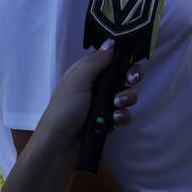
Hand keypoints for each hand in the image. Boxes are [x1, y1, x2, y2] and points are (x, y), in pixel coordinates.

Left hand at [33, 40, 141, 154]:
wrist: (59, 148)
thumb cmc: (62, 112)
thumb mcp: (76, 81)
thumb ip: (96, 61)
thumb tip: (112, 42)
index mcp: (86, 73)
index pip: (110, 58)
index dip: (122, 57)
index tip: (130, 58)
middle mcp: (96, 86)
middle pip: (123, 74)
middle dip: (132, 76)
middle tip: (131, 79)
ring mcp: (103, 104)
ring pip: (127, 94)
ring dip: (127, 97)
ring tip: (117, 103)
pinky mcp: (109, 121)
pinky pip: (125, 113)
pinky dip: (123, 115)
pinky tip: (115, 119)